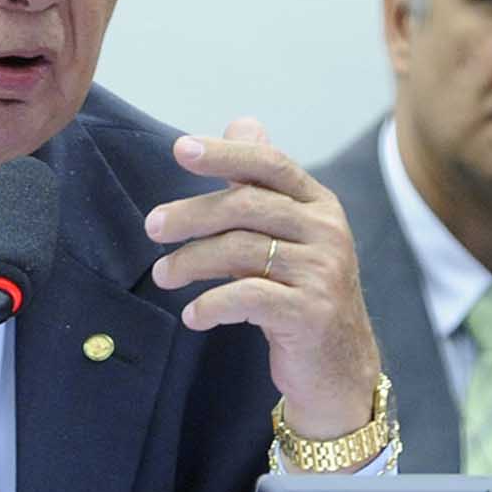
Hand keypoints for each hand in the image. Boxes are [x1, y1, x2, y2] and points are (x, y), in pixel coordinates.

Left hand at [147, 118, 379, 439]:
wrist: (339, 369)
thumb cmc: (303, 295)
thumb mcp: (288, 236)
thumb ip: (262, 185)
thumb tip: (241, 122)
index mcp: (320, 206)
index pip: (270, 165)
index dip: (225, 155)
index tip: (180, 149)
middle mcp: (328, 232)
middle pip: (246, 207)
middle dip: (191, 214)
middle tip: (152, 226)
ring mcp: (323, 273)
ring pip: (240, 251)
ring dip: (190, 262)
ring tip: (162, 275)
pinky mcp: (310, 313)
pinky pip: (246, 298)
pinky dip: (210, 305)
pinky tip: (192, 315)